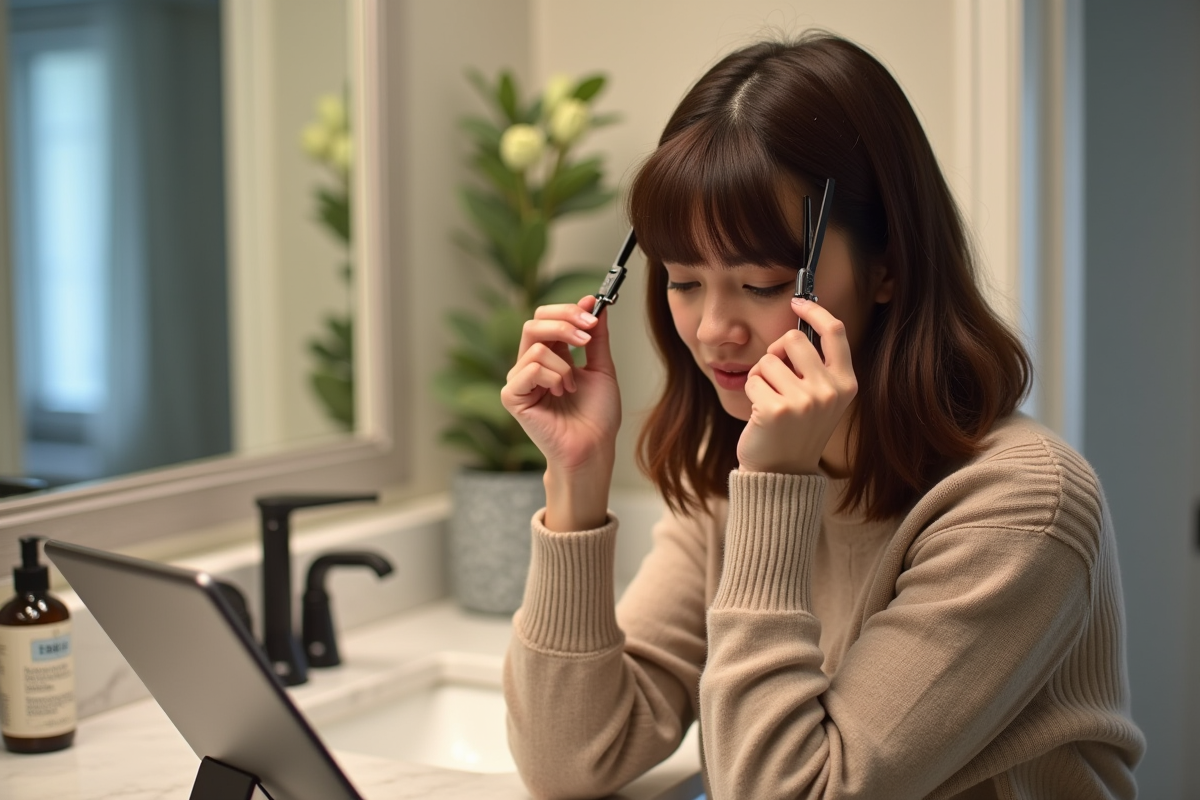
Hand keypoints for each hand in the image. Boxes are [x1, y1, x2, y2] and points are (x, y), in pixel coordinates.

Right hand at [501, 295, 621, 478]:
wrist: (593, 447)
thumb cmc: (597, 416)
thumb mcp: (601, 368)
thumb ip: (596, 337)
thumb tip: (593, 303)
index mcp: (551, 355)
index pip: (547, 318)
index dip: (568, 310)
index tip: (593, 310)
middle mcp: (531, 364)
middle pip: (534, 322)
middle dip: (564, 322)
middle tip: (587, 334)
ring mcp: (520, 380)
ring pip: (535, 346)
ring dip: (564, 364)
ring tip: (573, 386)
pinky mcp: (513, 396)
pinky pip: (529, 368)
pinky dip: (552, 376)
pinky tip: (562, 393)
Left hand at [736, 298, 857, 474]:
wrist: (781, 473)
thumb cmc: (796, 430)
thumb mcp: (821, 398)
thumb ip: (816, 365)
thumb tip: (798, 322)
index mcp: (846, 384)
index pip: (834, 331)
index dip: (814, 311)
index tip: (797, 302)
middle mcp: (830, 391)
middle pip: (792, 338)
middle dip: (776, 352)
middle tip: (775, 377)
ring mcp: (804, 401)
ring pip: (768, 359)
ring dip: (761, 376)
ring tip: (769, 401)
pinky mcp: (776, 410)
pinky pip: (752, 379)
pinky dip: (750, 391)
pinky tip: (760, 414)